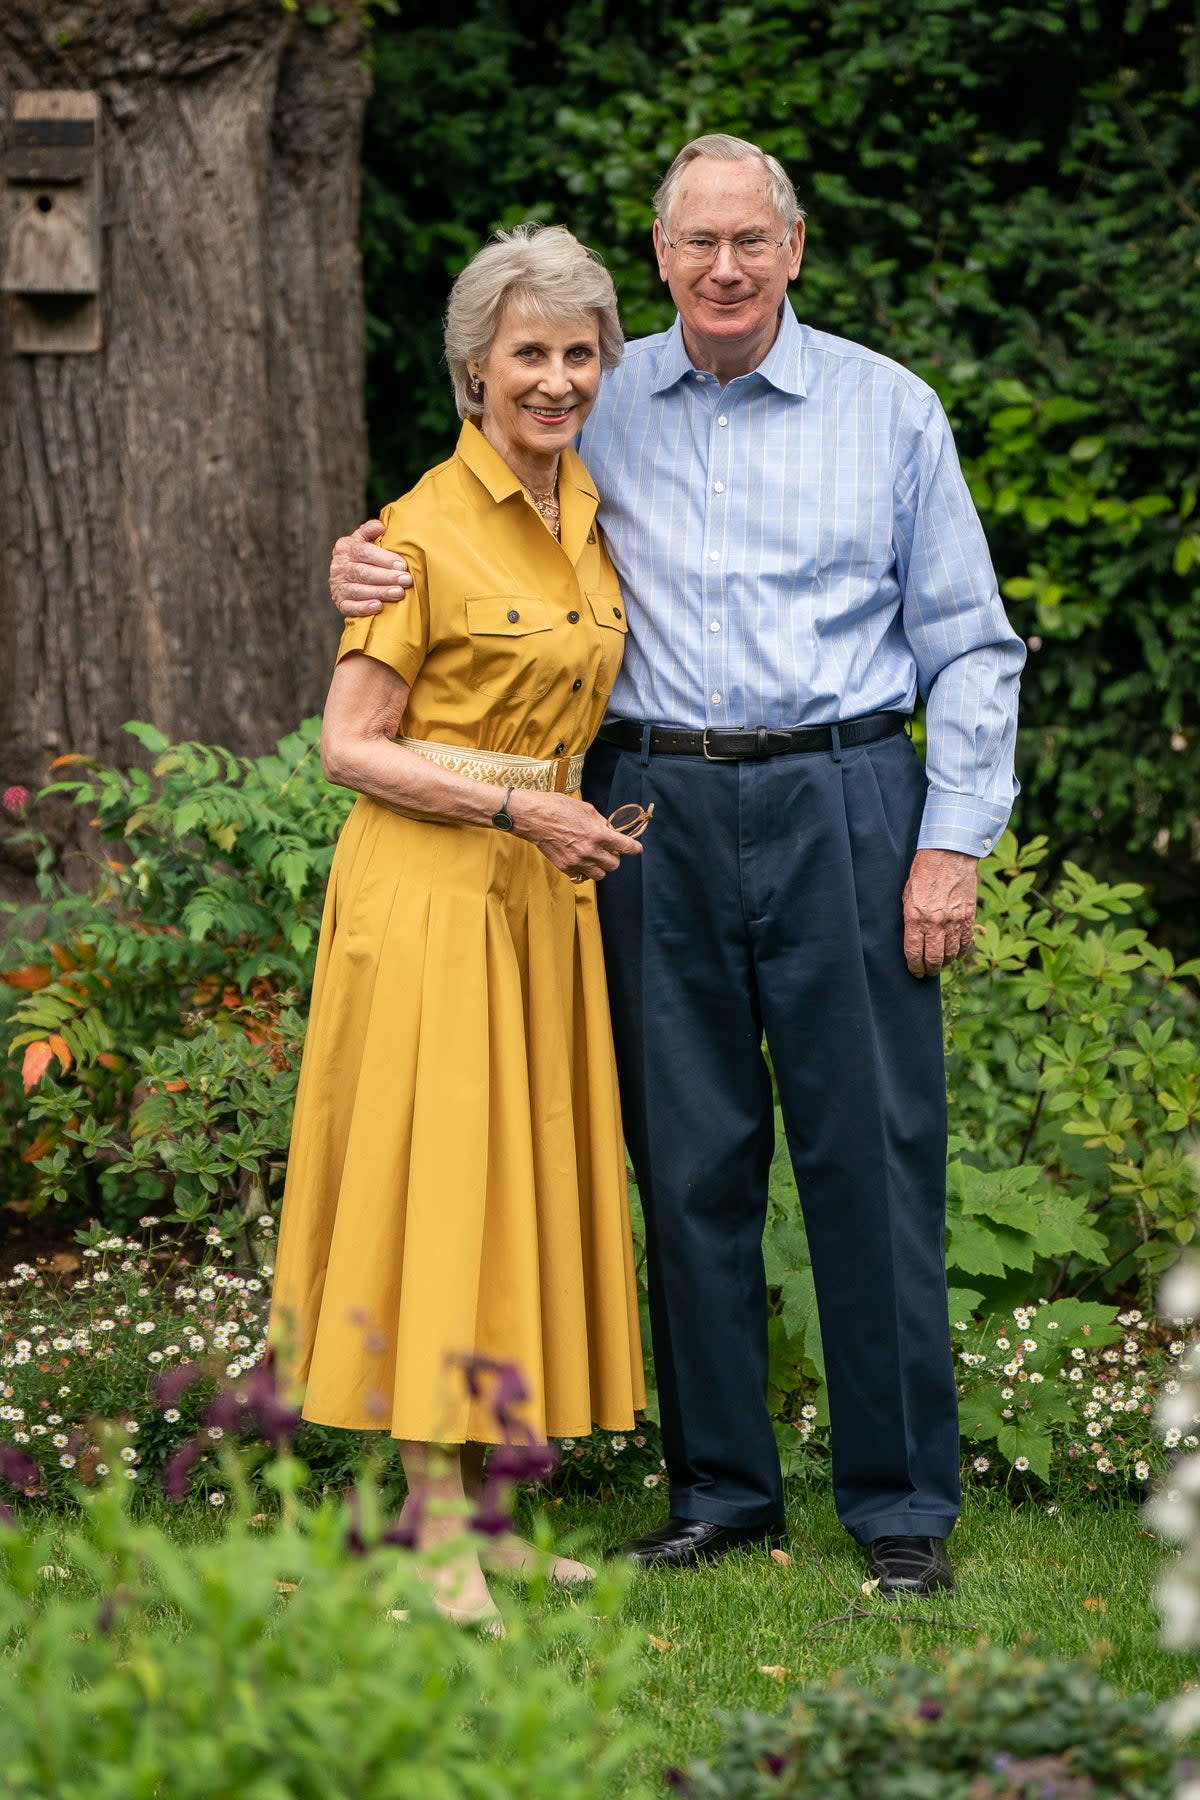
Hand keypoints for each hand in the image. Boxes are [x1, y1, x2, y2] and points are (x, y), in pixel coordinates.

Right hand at [330, 520, 412, 616]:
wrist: (350, 576)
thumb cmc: (366, 556)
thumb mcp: (365, 539)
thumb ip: (370, 530)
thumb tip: (381, 526)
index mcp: (345, 547)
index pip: (363, 551)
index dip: (383, 558)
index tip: (402, 564)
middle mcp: (338, 566)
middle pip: (363, 572)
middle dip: (386, 576)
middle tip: (406, 580)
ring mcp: (338, 585)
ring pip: (358, 590)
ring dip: (380, 592)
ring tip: (399, 593)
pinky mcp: (340, 602)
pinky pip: (350, 607)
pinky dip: (364, 607)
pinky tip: (379, 606)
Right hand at [511, 792, 643, 881]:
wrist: (533, 817)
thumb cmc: (558, 807)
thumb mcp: (585, 809)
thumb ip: (600, 822)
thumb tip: (609, 831)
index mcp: (598, 834)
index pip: (625, 846)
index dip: (634, 848)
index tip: (637, 849)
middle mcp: (590, 850)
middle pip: (614, 865)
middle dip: (614, 857)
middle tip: (608, 850)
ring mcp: (577, 861)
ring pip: (600, 874)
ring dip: (601, 866)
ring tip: (595, 856)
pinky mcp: (565, 867)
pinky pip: (582, 875)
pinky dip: (585, 869)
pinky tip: (581, 859)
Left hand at [902, 848, 977, 977]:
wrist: (949, 853)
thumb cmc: (923, 871)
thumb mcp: (908, 894)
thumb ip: (910, 917)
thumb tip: (912, 938)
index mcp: (915, 917)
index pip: (914, 952)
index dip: (914, 967)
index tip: (915, 972)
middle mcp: (935, 923)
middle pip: (933, 958)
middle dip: (929, 969)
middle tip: (927, 972)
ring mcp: (954, 920)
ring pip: (951, 954)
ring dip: (945, 962)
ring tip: (940, 964)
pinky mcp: (968, 916)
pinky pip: (966, 942)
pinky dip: (961, 951)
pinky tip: (956, 954)